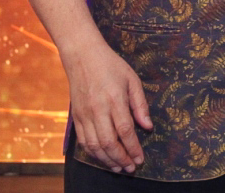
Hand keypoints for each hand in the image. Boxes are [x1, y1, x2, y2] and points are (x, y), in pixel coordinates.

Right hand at [61, 38, 152, 172]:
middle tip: (131, 168)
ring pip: (94, 145)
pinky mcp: (76, 117)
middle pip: (109, 142)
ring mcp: (84, 115)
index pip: (125, 130)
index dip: (133, 148)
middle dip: (121, 159)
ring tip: (119, 167)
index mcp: (114, 99)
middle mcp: (97, 110)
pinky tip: (103, 157)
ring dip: (107, 160)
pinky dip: (93, 153)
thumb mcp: (132, 79)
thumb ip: (140, 104)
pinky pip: (83, 141)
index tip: (140, 159)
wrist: (82, 56)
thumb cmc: (111, 65)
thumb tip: (148, 127)